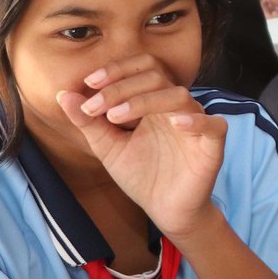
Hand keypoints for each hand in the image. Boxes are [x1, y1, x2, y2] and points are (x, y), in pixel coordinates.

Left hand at [56, 55, 226, 239]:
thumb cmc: (141, 175)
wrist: (164, 210)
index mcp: (154, 102)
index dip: (117, 70)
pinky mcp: (211, 146)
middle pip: (156, 77)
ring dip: (144, 100)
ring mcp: (195, 125)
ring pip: (179, 95)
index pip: (142, 68)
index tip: (89, 83)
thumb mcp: (107, 147)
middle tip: (95, 107)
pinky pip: (214, 125)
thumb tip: (63, 94)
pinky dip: (197, 121)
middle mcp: (175, 108)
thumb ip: (88, 122)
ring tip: (116, 117)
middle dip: (121, 87)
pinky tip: (176, 124)